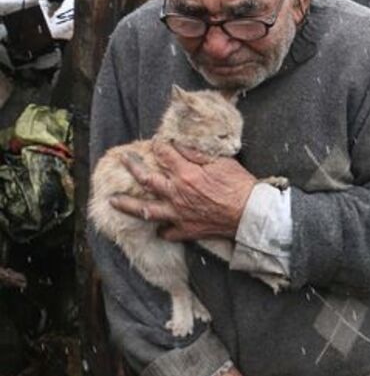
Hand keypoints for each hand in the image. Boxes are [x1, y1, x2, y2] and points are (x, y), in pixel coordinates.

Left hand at [109, 141, 256, 240]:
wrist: (250, 214)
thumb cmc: (240, 185)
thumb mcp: (221, 162)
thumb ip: (197, 154)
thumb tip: (179, 145)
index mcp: (186, 174)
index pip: (164, 155)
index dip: (158, 146)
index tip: (155, 142)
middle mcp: (176, 194)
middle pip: (146, 180)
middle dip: (133, 167)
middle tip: (123, 160)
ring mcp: (178, 214)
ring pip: (146, 210)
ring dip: (128, 205)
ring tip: (113, 201)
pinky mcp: (186, 230)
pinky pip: (167, 232)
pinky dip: (161, 229)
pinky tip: (158, 226)